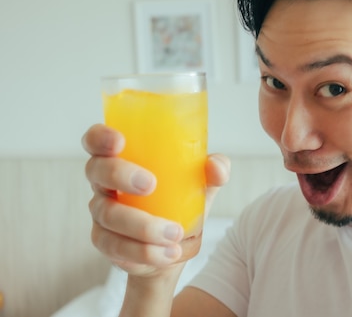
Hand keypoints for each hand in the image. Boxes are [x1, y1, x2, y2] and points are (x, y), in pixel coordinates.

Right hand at [82, 124, 230, 276]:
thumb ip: (215, 169)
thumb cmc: (183, 199)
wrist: (176, 244)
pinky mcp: (105, 242)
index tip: (120, 142)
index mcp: (123, 157)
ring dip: (141, 225)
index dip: (101, 137)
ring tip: (175, 233)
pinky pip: (115, 247)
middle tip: (150, 185)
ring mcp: (101, 212)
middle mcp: (104, 182)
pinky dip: (143, 252)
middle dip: (120, 175)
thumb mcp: (203, 182)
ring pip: (108, 215)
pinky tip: (167, 253)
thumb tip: (215, 166)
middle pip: (97, 171)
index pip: (97, 139)